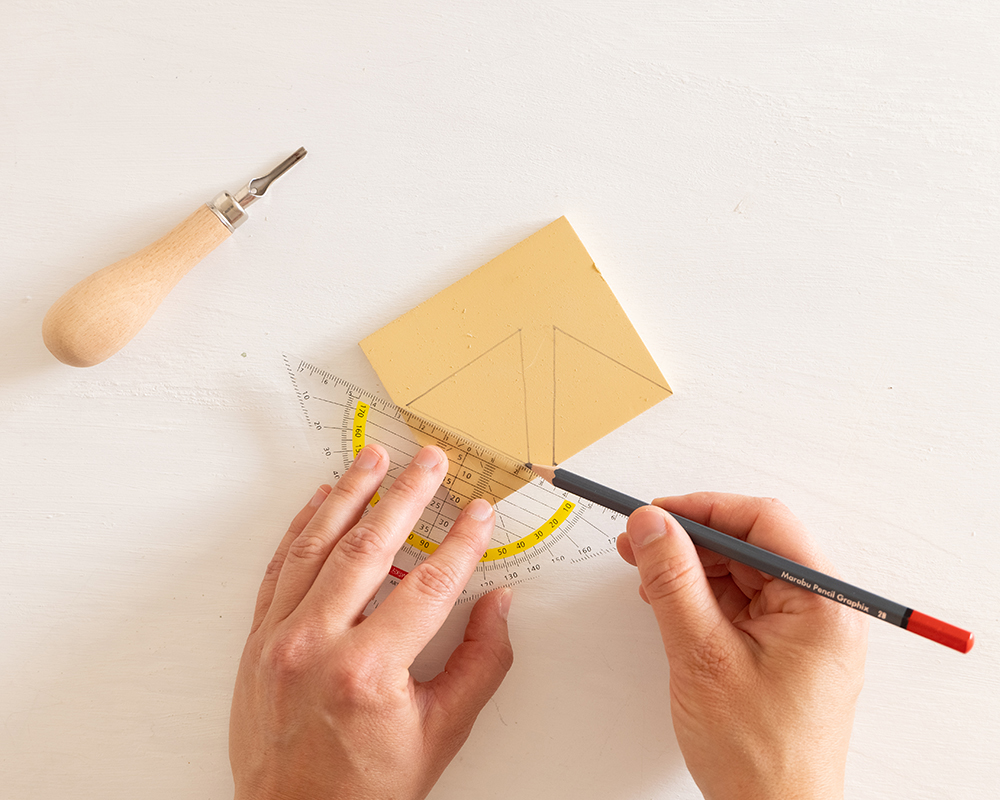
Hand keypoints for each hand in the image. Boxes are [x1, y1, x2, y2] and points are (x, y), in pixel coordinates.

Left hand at [229, 444, 513, 799]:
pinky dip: (302, 528)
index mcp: (368, 673)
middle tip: (431, 460)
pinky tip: (321, 499)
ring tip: (374, 458)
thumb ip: (479, 664)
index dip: (463, 543)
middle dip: (407, 496)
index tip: (480, 513)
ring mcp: (280, 639)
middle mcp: (317, 646)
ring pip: (318, 546)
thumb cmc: (367, 787)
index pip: (430, 586)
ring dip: (350, 494)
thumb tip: (499, 605)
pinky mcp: (257, 640)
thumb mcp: (441, 734)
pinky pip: (280, 568)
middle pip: (371, 548)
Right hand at [617, 494, 867, 799]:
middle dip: (690, 538)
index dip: (704, 509)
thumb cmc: (756, 755)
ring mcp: (802, 630)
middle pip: (751, 544)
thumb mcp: (702, 656)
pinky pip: (739, 601)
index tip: (656, 513)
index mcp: (822, 605)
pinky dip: (700, 595)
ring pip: (740, 570)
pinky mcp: (782, 647)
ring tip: (644, 574)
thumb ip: (674, 581)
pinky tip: (667, 600)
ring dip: (690, 567)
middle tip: (638, 542)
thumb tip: (651, 523)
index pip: (764, 523)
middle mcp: (821, 609)